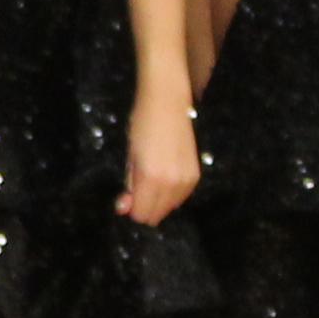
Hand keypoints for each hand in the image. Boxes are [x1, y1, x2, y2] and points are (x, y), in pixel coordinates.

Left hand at [120, 96, 198, 228]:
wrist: (167, 103)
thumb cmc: (142, 124)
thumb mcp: (130, 156)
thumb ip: (129, 185)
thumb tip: (123, 209)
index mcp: (151, 178)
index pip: (141, 213)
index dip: (131, 209)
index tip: (126, 197)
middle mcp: (171, 183)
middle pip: (156, 215)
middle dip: (144, 207)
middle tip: (137, 187)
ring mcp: (186, 181)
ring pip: (169, 208)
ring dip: (158, 201)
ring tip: (151, 178)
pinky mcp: (196, 176)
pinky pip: (181, 198)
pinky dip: (170, 195)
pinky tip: (164, 178)